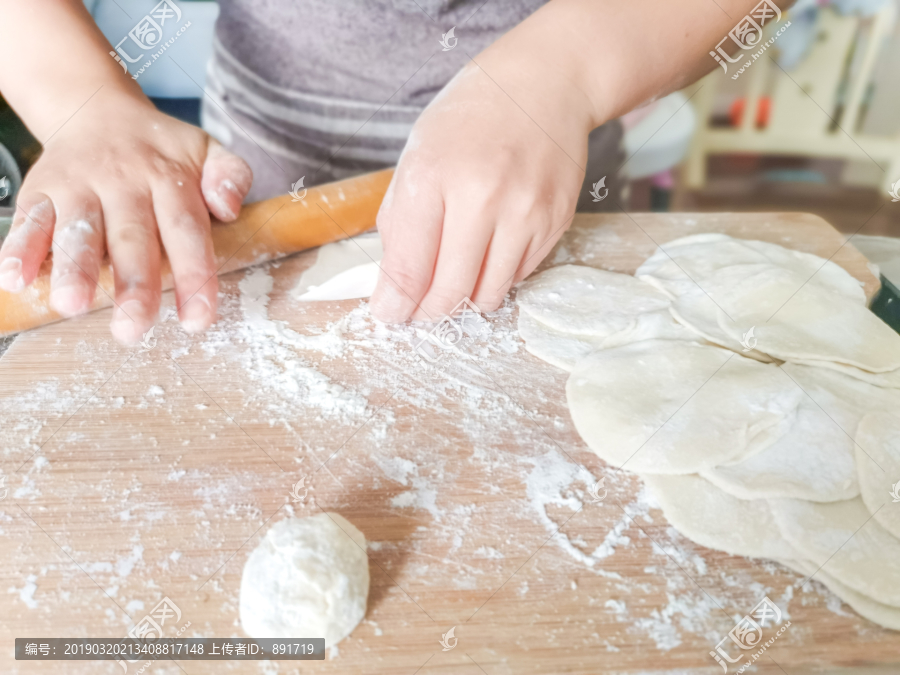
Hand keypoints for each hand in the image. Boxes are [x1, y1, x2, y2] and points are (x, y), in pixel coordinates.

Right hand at [0, 90, 251, 343]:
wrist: (97, 111)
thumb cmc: (161, 150)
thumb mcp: (207, 150)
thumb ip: (230, 175)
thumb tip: (230, 208)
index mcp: (169, 178)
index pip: (186, 230)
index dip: (194, 275)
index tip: (197, 319)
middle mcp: (123, 181)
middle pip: (131, 238)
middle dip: (133, 285)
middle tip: (133, 327)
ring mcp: (78, 185)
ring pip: (77, 230)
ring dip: (73, 268)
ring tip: (73, 304)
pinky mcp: (40, 189)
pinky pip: (28, 220)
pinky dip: (19, 248)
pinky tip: (16, 279)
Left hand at [369, 51, 592, 322]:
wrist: (545, 84)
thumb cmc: (470, 119)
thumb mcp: (417, 156)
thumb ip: (400, 222)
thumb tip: (392, 287)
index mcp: (434, 176)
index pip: (409, 267)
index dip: (395, 304)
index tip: (389, 315)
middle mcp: (482, 197)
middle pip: (450, 290)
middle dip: (428, 313)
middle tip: (418, 314)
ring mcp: (525, 212)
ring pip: (489, 294)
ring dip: (465, 301)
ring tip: (452, 286)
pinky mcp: (556, 222)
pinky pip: (519, 276)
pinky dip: (497, 277)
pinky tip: (487, 254)